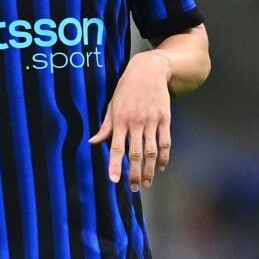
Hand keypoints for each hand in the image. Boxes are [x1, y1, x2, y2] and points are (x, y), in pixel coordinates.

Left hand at [89, 52, 171, 191]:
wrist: (149, 70)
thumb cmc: (127, 88)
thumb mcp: (112, 105)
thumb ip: (105, 126)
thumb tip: (93, 142)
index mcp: (119, 120)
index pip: (115, 148)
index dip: (114, 165)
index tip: (115, 180)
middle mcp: (135, 122)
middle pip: (135, 154)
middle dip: (134, 174)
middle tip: (134, 188)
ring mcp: (151, 121)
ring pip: (152, 151)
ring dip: (149, 170)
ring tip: (147, 183)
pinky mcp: (165, 118)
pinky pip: (165, 142)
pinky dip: (164, 157)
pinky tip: (161, 167)